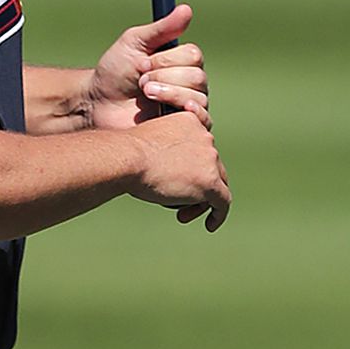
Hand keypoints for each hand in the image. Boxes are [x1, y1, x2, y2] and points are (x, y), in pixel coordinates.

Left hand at [81, 3, 209, 129]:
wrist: (99, 104)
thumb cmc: (115, 72)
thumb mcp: (134, 43)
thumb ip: (162, 28)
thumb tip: (186, 9)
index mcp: (182, 61)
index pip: (193, 56)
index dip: (167, 60)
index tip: (142, 64)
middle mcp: (190, 82)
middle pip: (198, 77)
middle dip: (164, 77)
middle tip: (140, 82)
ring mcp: (189, 104)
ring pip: (198, 97)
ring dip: (168, 93)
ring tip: (144, 96)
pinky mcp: (185, 126)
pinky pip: (204, 120)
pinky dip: (194, 113)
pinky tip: (179, 110)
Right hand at [128, 109, 230, 230]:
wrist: (127, 159)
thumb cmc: (126, 154)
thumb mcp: (148, 144)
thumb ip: (163, 153)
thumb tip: (163, 172)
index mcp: (191, 122)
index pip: (200, 147)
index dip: (192, 167)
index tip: (177, 180)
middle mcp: (206, 137)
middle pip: (211, 167)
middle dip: (197, 187)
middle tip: (179, 205)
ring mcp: (210, 159)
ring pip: (216, 185)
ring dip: (201, 202)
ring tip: (183, 216)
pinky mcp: (210, 182)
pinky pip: (223, 201)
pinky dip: (218, 214)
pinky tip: (210, 225)